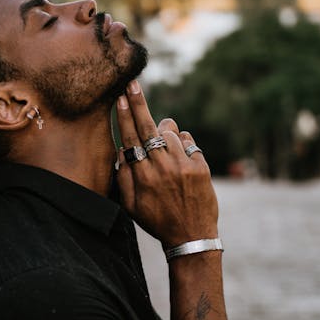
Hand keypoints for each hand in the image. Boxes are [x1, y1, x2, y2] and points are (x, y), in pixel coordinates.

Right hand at [115, 80, 218, 247]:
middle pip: (148, 128)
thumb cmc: (157, 221)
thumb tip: (120, 152)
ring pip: (169, 132)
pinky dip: (181, 142)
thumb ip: (123, 179)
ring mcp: (183, 166)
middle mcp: (162, 168)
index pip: (130, 139)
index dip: (124, 117)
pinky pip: (188, 141)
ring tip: (161, 143)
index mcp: (143, 177)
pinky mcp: (201, 167)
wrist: (192, 236)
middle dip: (138, 104)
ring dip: (163, 130)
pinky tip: (178, 154)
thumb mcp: (131, 207)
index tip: (119, 98)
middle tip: (132, 84)